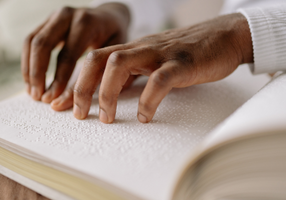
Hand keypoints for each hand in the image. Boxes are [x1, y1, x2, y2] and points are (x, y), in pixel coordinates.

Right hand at [21, 3, 129, 109]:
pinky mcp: (46, 21)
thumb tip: (79, 104)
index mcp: (86, 23)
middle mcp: (67, 15)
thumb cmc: (114, 38)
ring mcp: (54, 16)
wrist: (111, 16)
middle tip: (39, 97)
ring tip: (33, 93)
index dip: (58, 79)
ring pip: (31, 42)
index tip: (53, 99)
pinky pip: (29, 41)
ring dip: (29, 70)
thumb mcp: (113, 54)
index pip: (67, 54)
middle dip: (38, 74)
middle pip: (42, 45)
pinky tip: (31, 81)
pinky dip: (27, 62)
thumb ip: (99, 75)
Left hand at [73, 13, 253, 122]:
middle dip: (82, 87)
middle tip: (79, 115)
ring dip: (107, 93)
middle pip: (97, 58)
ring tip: (106, 118)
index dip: (74, 84)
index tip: (62, 106)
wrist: (224, 36)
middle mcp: (140, 48)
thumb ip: (133, 75)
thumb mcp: (154, 63)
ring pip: (119, 64)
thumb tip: (111, 95)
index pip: (93, 61)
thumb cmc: (188, 54)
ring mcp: (160, 53)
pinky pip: (159, 80)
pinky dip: (148, 100)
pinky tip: (145, 117)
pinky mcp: (182, 63)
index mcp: (132, 49)